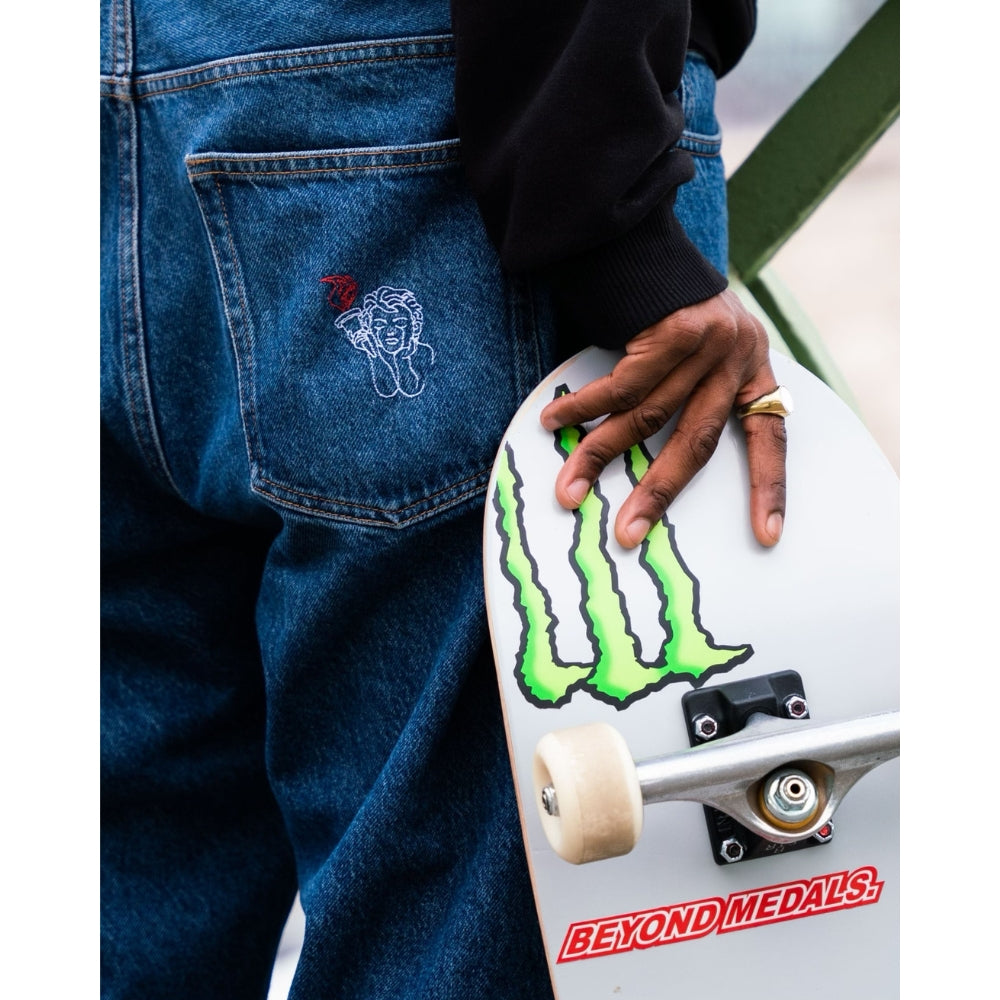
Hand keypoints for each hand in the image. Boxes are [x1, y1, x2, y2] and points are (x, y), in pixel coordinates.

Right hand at [539, 289, 786, 548]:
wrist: (636, 233)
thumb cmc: (658, 302)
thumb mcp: (695, 349)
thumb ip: (692, 392)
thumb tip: (656, 460)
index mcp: (752, 367)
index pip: (768, 436)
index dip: (768, 489)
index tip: (766, 536)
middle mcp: (737, 356)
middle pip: (697, 441)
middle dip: (658, 492)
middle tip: (628, 531)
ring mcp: (707, 341)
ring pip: (648, 417)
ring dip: (599, 455)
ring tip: (569, 487)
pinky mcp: (672, 329)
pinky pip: (621, 386)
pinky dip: (584, 408)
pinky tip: (554, 419)